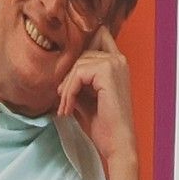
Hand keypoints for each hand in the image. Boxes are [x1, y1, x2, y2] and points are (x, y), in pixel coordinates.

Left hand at [54, 27, 141, 179]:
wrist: (116, 143)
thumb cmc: (104, 125)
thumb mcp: (85, 98)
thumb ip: (77, 82)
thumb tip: (59, 75)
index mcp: (116, 63)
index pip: (98, 36)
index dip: (81, 45)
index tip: (68, 72)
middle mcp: (118, 60)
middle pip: (81, 55)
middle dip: (68, 79)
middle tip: (62, 102)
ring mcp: (115, 64)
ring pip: (78, 65)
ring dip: (66, 88)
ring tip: (65, 108)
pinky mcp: (108, 72)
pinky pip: (78, 74)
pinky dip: (69, 92)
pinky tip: (68, 108)